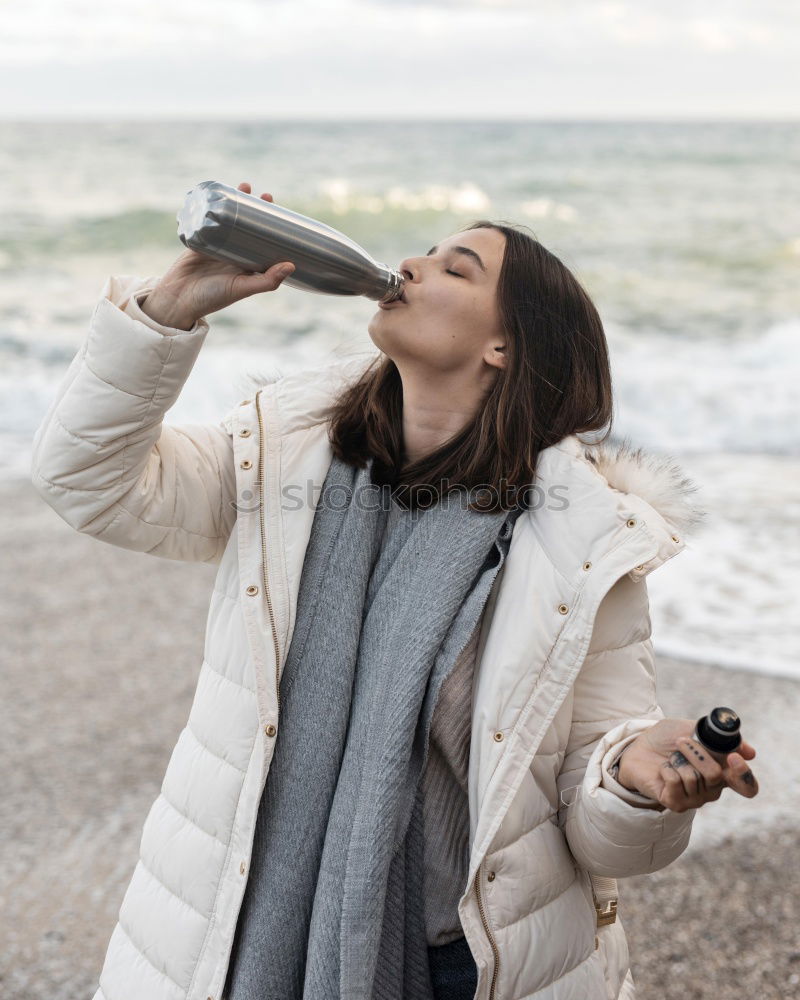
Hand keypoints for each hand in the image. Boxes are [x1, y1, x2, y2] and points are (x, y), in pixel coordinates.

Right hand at [141, 181, 295, 328]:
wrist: (177, 299)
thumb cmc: (212, 298)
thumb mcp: (241, 289)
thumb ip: (266, 281)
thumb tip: (291, 265)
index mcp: (248, 266)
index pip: (265, 244)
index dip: (274, 230)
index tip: (282, 214)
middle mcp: (235, 255)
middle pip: (250, 228)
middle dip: (257, 211)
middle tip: (265, 196)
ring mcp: (218, 245)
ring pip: (230, 221)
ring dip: (237, 204)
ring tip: (245, 187)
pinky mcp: (200, 239)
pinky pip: (209, 220)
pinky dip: (214, 207)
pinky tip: (220, 193)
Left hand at [615, 717, 758, 812]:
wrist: (637, 747)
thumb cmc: (667, 739)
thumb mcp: (692, 729)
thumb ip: (718, 737)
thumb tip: (750, 753)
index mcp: (722, 772)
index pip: (747, 786)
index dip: (744, 775)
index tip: (732, 757)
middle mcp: (712, 789)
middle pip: (716, 775)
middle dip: (696, 753)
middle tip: (681, 742)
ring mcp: (694, 799)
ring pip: (693, 777)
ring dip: (677, 759)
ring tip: (669, 758)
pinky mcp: (675, 803)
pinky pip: (675, 782)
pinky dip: (666, 769)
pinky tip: (662, 769)